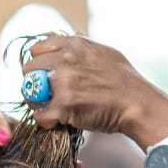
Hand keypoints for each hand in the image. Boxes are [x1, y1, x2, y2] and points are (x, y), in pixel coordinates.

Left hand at [21, 36, 153, 135]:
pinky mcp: (64, 106)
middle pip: (29, 70)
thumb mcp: (103, 52)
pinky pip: (40, 115)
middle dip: (35, 83)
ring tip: (53, 109)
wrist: (138, 103)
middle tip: (47, 95)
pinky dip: (47, 121)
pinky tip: (58, 122)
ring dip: (38, 102)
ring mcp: (63, 82)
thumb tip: (65, 51)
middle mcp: (65, 60)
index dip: (40, 64)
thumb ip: (80, 50)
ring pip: (29, 93)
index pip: (37, 49)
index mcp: (74, 45)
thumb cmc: (126, 81)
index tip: (46, 75)